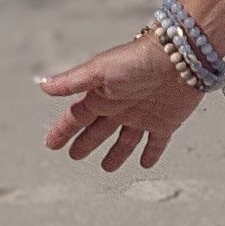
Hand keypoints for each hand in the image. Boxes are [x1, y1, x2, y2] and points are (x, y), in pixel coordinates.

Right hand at [38, 32, 204, 169]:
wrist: (180, 58)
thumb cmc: (139, 59)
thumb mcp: (100, 70)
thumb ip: (73, 81)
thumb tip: (44, 86)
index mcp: (102, 95)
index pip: (77, 117)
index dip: (63, 131)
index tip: (51, 144)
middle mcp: (120, 107)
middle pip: (98, 130)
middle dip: (86, 142)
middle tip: (74, 155)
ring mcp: (143, 115)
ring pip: (125, 141)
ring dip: (116, 154)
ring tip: (107, 167)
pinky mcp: (165, 122)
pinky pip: (156, 143)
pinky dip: (151, 153)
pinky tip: (146, 163)